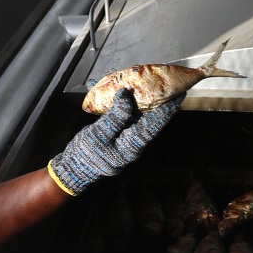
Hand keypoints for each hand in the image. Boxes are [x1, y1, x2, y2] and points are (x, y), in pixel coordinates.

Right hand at [48, 88, 180, 194]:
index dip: (167, 110)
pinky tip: (128, 94)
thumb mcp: (99, 135)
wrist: (74, 167)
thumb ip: (115, 116)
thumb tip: (126, 95)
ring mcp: (127, 140)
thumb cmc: (86, 154)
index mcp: (132, 146)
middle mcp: (134, 143)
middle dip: (160, 103)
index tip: (178, 95)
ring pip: (140, 118)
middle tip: (168, 85)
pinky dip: (130, 106)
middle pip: (151, 120)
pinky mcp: (119, 135)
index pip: (154, 125)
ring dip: (145, 102)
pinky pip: (128, 119)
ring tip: (151, 84)